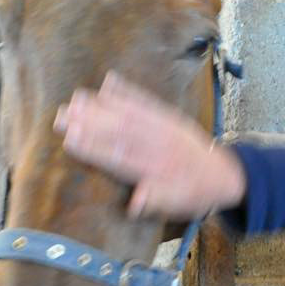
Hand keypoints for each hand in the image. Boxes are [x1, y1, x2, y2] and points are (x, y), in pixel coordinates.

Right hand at [54, 71, 245, 219]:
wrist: (224, 173)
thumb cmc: (194, 192)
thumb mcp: (179, 204)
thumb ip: (157, 201)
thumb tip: (133, 203)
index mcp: (156, 169)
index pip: (119, 158)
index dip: (94, 148)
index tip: (69, 139)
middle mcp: (157, 145)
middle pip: (119, 132)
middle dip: (89, 123)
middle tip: (60, 115)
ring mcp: (163, 127)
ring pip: (129, 114)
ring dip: (101, 105)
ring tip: (76, 98)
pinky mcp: (169, 116)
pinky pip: (146, 101)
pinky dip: (127, 90)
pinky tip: (108, 81)